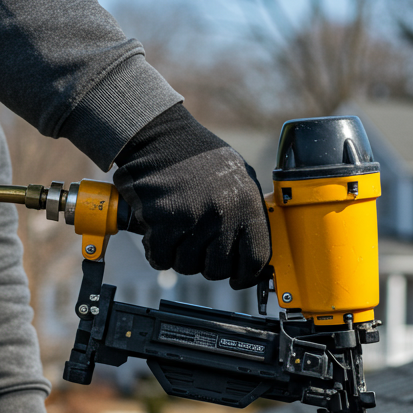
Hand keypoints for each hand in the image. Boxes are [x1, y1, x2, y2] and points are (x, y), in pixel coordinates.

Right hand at [113, 103, 270, 289]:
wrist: (159, 135)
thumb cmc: (200, 158)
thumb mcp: (239, 179)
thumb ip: (248, 214)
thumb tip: (256, 254)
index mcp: (248, 205)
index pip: (256, 259)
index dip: (245, 275)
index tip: (237, 278)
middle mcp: (223, 214)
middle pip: (217, 269)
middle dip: (206, 263)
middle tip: (197, 247)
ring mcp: (192, 219)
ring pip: (187, 266)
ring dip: (179, 255)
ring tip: (178, 232)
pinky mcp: (161, 221)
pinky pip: (160, 258)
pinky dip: (156, 251)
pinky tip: (158, 233)